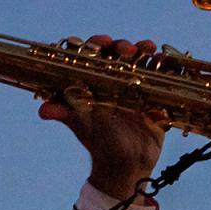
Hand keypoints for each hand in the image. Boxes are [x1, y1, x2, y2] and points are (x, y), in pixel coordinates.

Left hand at [38, 35, 166, 200]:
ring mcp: (137, 87)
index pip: (94, 54)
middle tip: (127, 49)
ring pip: (141, 61)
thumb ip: (65, 113)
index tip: (103, 43)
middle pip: (119, 53)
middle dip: (123, 46)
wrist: (125, 166)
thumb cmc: (99, 142)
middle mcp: (116, 80)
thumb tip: (43, 111)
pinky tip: (167, 63)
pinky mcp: (155, 98)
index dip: (97, 44)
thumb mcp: (82, 125)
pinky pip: (161, 78)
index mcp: (96, 82)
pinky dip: (165, 67)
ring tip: (149, 50)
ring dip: (145, 51)